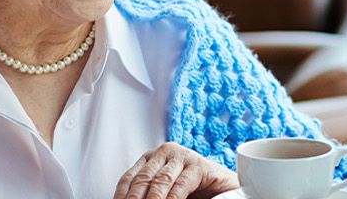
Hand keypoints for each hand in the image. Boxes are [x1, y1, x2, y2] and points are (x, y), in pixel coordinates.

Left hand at [113, 142, 238, 198]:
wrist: (225, 189)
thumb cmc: (194, 193)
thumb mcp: (164, 194)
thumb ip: (149, 195)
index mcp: (151, 159)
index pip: (129, 178)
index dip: (122, 195)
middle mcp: (164, 153)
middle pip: (142, 180)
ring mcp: (182, 156)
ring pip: (160, 182)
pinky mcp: (199, 165)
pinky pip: (180, 185)